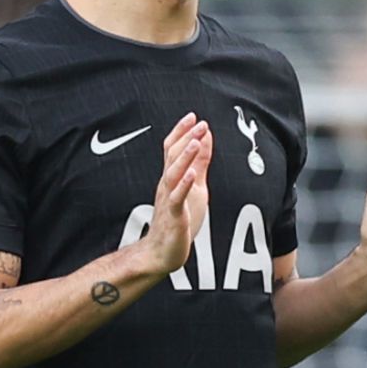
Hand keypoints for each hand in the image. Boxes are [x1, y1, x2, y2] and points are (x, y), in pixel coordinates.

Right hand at [143, 114, 211, 274]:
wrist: (162, 252)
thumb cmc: (179, 220)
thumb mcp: (195, 187)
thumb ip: (200, 163)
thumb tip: (204, 138)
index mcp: (171, 178)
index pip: (172, 149)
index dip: (181, 132)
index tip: (193, 116)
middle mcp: (167, 185)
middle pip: (172, 157)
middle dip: (186, 139)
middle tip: (199, 122)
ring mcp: (169, 200)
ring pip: (174, 173)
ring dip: (184, 157)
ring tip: (195, 141)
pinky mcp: (174, 216)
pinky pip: (177, 198)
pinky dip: (184, 185)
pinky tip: (191, 174)